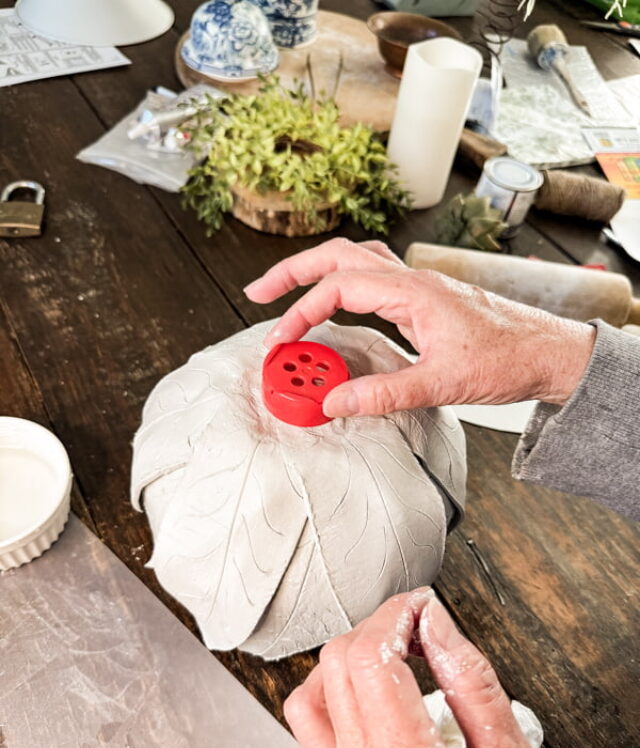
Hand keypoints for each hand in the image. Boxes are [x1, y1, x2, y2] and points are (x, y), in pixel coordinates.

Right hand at [244, 238, 595, 417]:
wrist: (550, 353)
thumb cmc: (508, 359)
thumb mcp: (441, 383)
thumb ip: (383, 394)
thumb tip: (333, 401)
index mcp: (413, 291)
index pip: (339, 287)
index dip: (301, 313)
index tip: (281, 343)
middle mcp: (413, 281)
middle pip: (339, 255)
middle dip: (293, 271)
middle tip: (258, 291)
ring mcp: (419, 288)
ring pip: (357, 261)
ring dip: (318, 273)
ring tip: (286, 292)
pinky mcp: (425, 302)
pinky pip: (373, 282)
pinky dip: (343, 288)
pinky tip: (337, 309)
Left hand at [284, 589, 571, 747]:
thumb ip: (474, 689)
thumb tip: (436, 624)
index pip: (371, 661)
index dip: (394, 616)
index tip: (422, 604)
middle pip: (338, 665)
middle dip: (378, 625)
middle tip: (421, 622)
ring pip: (313, 689)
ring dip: (354, 653)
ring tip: (400, 651)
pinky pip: (310, 724)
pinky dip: (332, 688)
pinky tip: (370, 686)